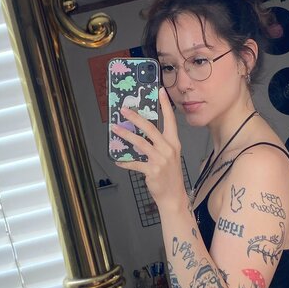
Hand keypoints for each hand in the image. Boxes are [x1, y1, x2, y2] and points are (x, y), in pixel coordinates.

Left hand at [112, 88, 185, 203]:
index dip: (165, 105)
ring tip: (115, 128)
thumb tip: (140, 133)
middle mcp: (168, 149)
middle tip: (124, 110)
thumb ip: (159, 144)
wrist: (173, 196)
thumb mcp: (169, 156)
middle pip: (150, 128)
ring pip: (140, 142)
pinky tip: (117, 160)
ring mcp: (160, 160)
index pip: (170, 120)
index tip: (160, 91)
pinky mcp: (152, 170)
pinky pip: (134, 163)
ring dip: (125, 135)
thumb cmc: (170, 175)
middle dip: (135, 117)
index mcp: (173, 143)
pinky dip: (125, 162)